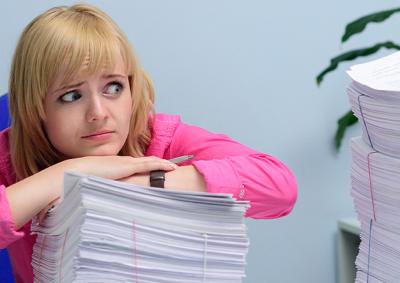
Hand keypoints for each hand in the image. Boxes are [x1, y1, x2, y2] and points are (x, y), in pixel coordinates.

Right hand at [38, 156, 176, 223]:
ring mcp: (128, 163)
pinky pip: (149, 164)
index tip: (160, 168)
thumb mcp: (101, 183)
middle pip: (148, 161)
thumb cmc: (87, 178)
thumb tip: (113, 197)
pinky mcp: (129, 166)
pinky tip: (170, 167)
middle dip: (161, 163)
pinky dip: (161, 164)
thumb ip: (109, 187)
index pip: (139, 165)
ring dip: (164, 163)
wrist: (80, 170)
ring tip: (176, 166)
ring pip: (151, 161)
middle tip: (174, 166)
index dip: (151, 166)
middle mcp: (126, 162)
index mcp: (120, 165)